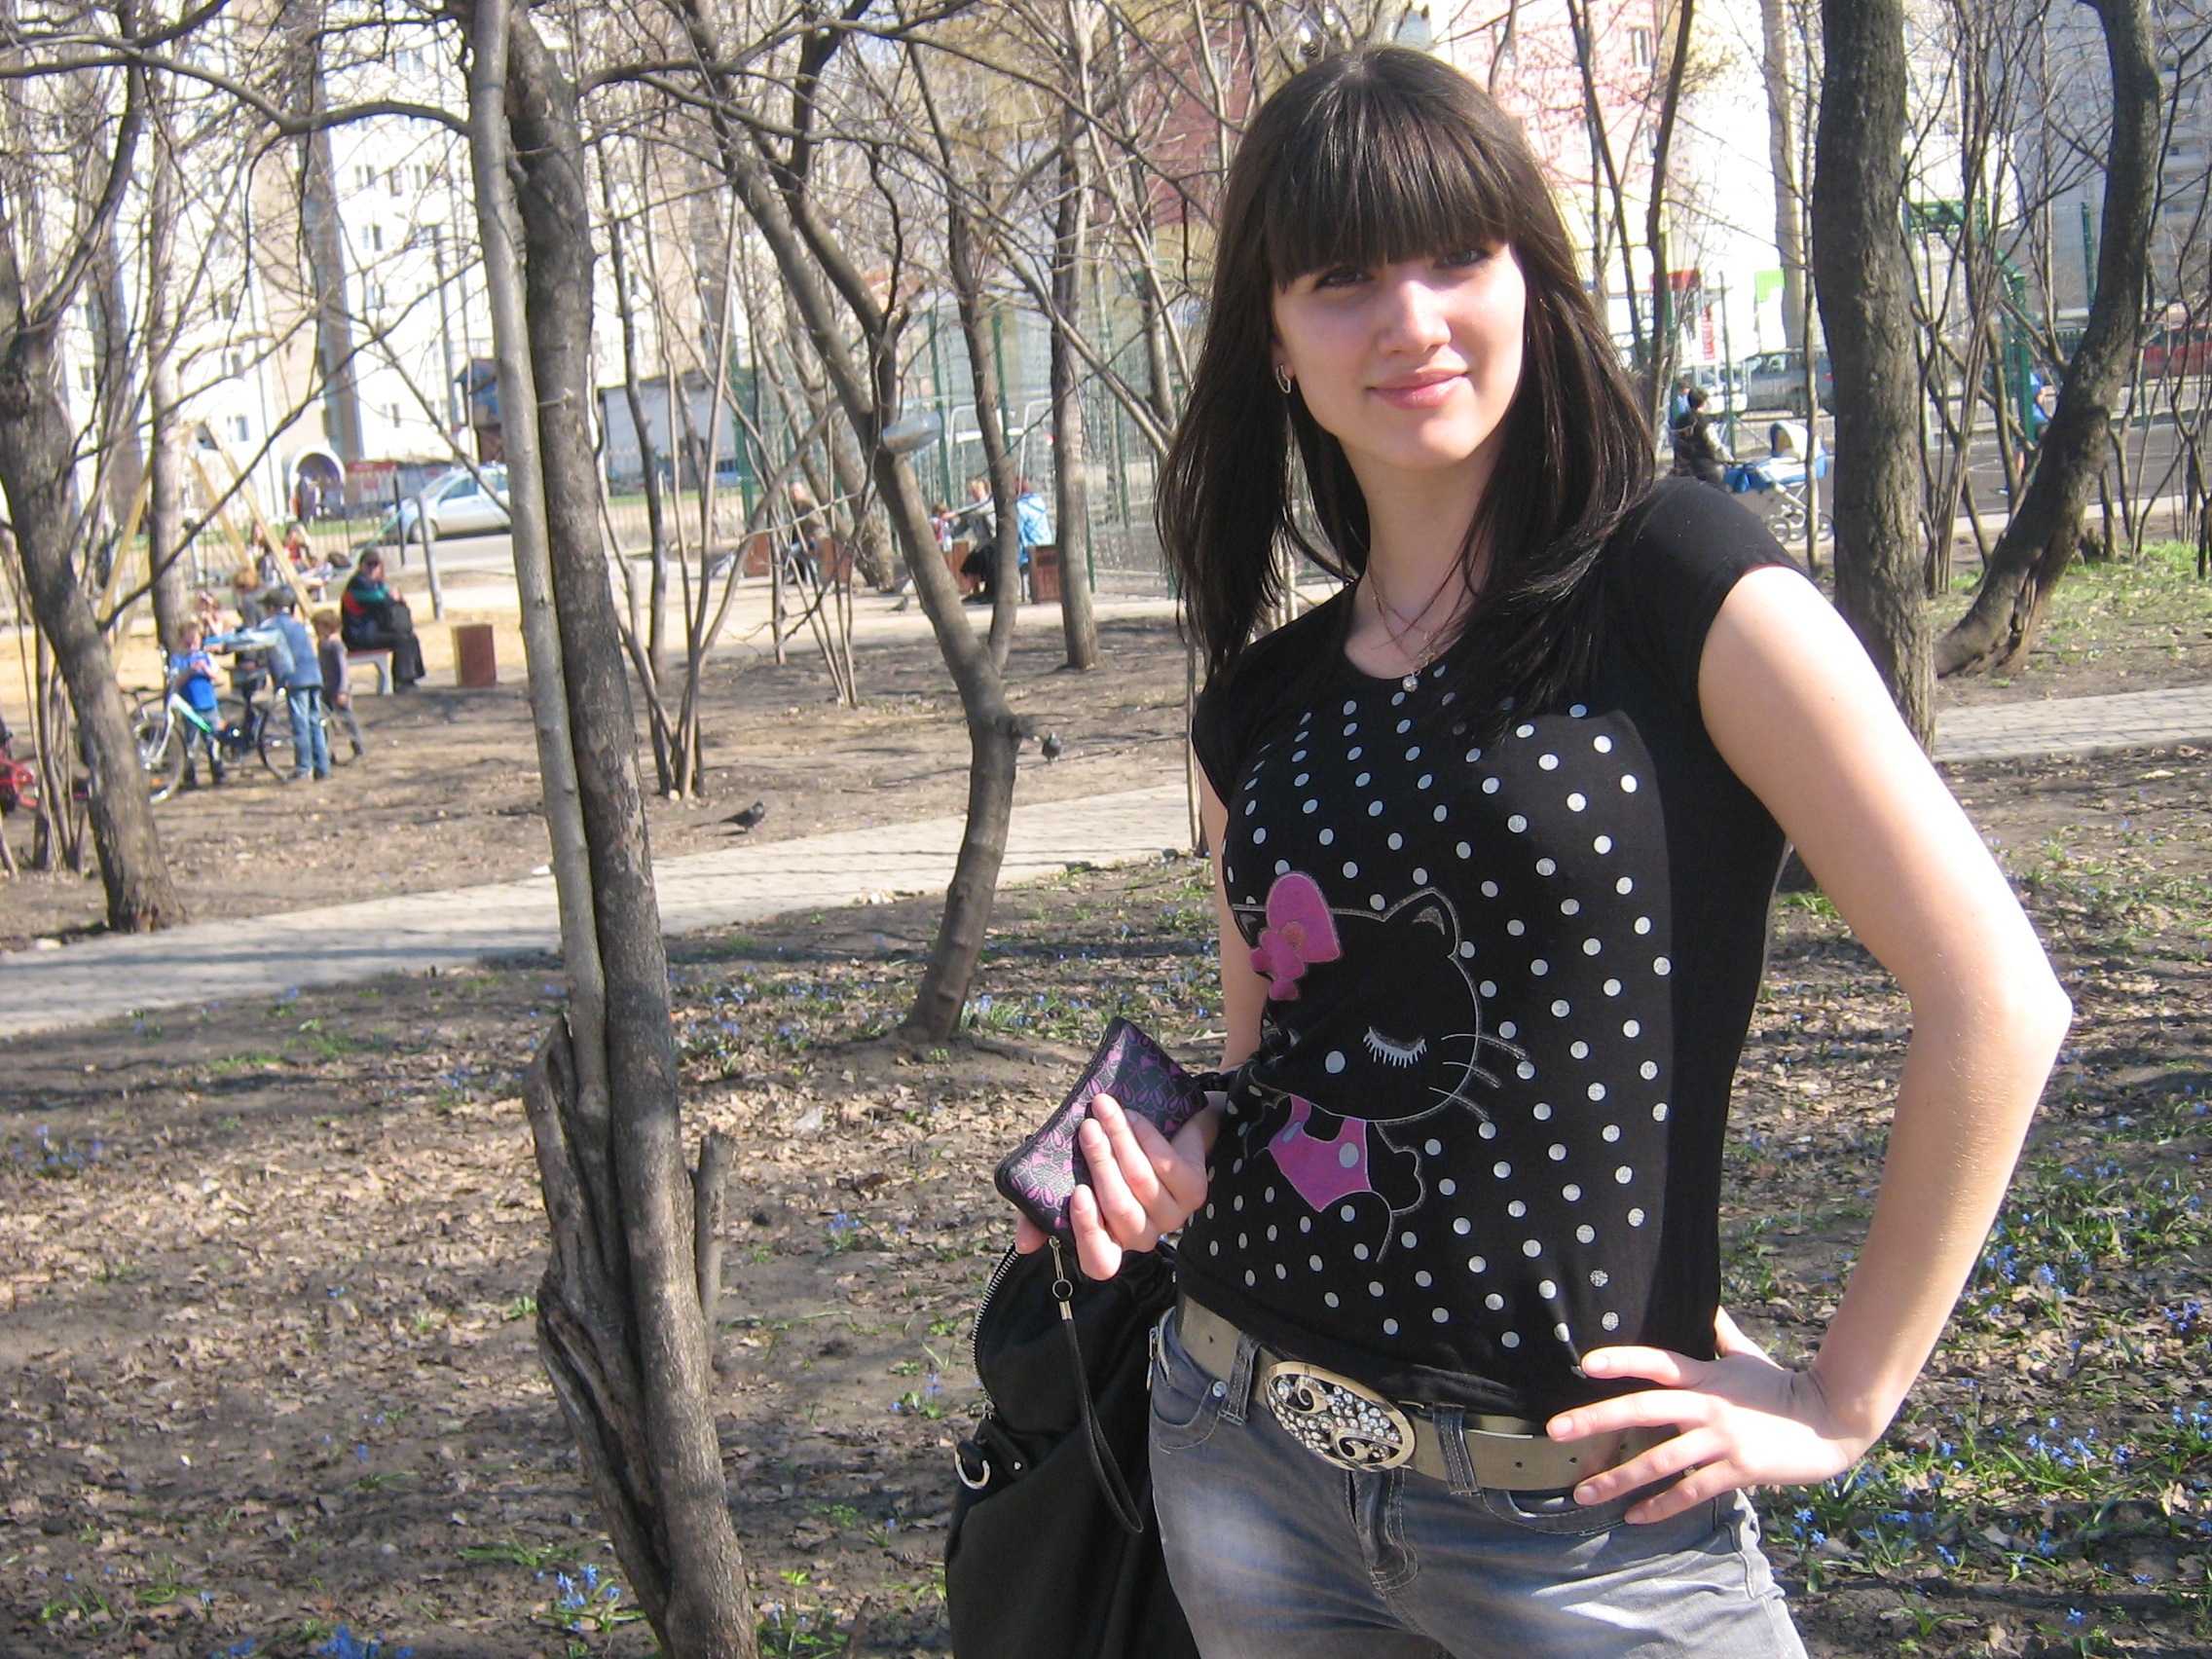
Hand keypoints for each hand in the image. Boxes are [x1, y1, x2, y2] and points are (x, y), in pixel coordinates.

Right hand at [1012, 1094, 1214, 1279]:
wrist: (1166, 1127)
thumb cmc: (1108, 1155)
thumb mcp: (1070, 1176)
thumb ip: (1044, 1209)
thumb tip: (1024, 1245)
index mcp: (1111, 1240)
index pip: (1100, 1263)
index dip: (1089, 1233)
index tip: (1078, 1193)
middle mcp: (1142, 1237)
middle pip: (1121, 1210)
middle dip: (1101, 1163)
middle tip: (1087, 1128)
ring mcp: (1172, 1218)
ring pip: (1142, 1183)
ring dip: (1120, 1140)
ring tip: (1105, 1109)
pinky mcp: (1194, 1193)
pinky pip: (1167, 1165)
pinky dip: (1147, 1136)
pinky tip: (1134, 1116)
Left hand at [1544, 1308, 1881, 1522]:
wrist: (1830, 1421)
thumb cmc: (1781, 1386)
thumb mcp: (1747, 1355)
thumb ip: (1720, 1333)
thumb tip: (1706, 1305)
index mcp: (1706, 1376)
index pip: (1658, 1362)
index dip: (1623, 1359)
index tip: (1585, 1364)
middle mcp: (1708, 1406)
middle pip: (1644, 1409)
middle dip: (1597, 1420)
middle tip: (1556, 1431)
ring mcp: (1722, 1439)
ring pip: (1660, 1460)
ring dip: (1618, 1478)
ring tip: (1583, 1492)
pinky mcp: (1738, 1470)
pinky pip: (1691, 1491)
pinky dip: (1660, 1506)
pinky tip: (1633, 1516)